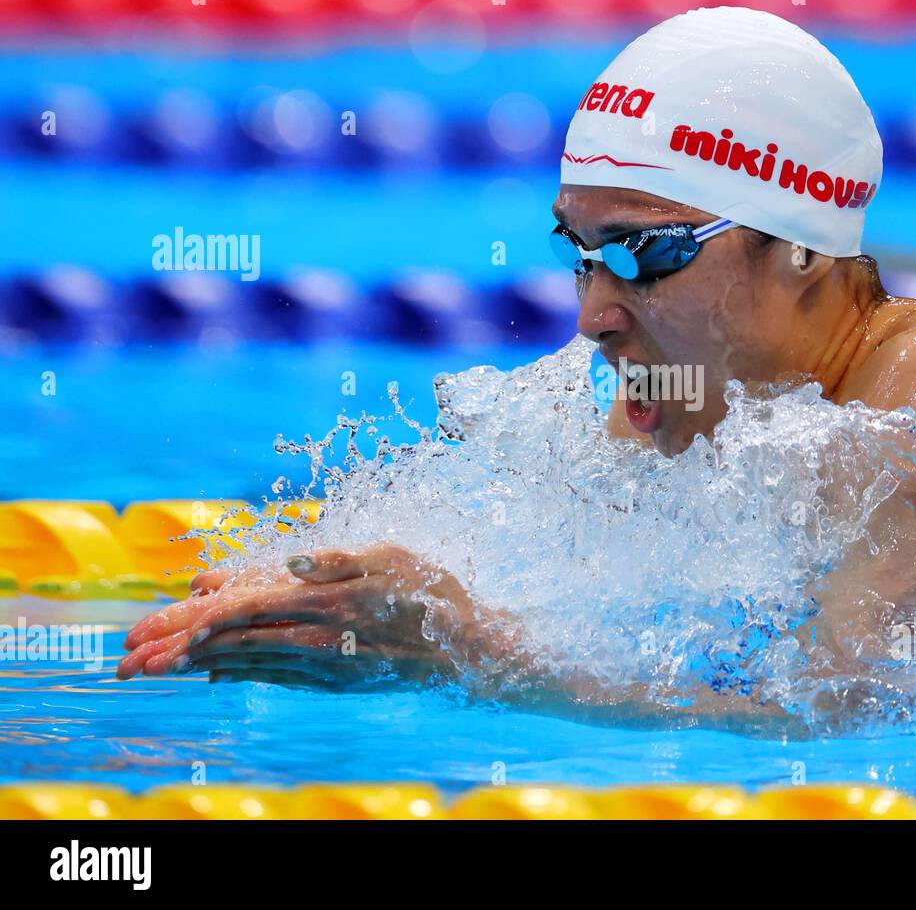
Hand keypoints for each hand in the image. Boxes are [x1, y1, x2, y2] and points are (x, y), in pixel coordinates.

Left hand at [116, 543, 479, 689]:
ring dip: (194, 666)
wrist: (469, 652)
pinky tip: (217, 672)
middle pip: (231, 643)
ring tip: (152, 671)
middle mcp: (315, 639)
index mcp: (324, 603)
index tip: (149, 631)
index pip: (243, 610)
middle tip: (125, 662)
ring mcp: (322, 664)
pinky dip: (238, 672)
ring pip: (246, 663)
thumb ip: (338, 559)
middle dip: (174, 650)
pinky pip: (274, 676)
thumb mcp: (394, 557)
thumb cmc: (434, 595)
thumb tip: (291, 561)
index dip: (193, 619)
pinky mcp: (333, 679)